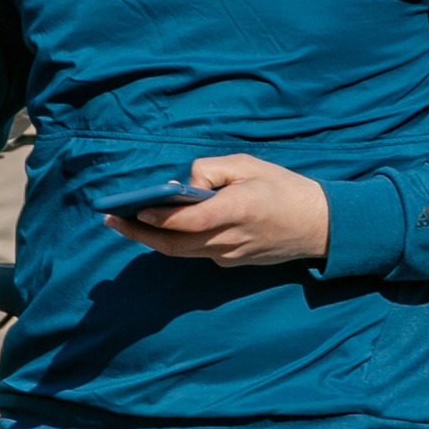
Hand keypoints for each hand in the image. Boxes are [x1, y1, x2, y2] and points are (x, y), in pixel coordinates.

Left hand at [103, 155, 329, 265]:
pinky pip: (197, 251)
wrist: (318, 226)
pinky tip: (160, 227)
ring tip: (124, 223)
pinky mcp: (232, 263)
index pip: (188, 221)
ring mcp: (230, 255)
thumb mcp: (249, 165)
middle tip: (110, 220)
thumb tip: (182, 185)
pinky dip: (177, 240)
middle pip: (175, 244)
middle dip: (139, 233)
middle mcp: (230, 239)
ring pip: (181, 251)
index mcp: (237, 210)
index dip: (157, 217)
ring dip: (151, 239)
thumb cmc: (283, 187)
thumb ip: (212, 170)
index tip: (133, 209)